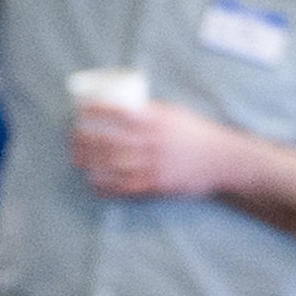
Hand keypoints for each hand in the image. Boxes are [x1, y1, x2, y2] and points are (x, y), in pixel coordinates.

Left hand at [67, 94, 230, 202]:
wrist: (222, 160)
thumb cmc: (196, 134)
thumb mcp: (175, 114)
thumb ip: (150, 113)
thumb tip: (120, 107)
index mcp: (158, 121)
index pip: (120, 113)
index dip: (96, 112)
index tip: (80, 110)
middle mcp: (154, 143)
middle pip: (111, 141)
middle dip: (86, 140)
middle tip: (72, 137)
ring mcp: (155, 166)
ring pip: (113, 165)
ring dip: (90, 162)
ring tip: (76, 158)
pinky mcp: (157, 186)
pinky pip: (125, 188)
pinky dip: (106, 186)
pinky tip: (93, 182)